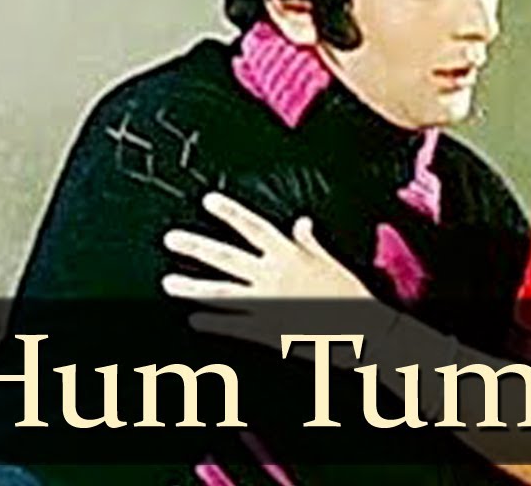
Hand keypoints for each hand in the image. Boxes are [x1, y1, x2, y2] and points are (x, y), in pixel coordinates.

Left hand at [161, 192, 389, 352]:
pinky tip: (195, 319)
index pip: (255, 227)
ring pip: (223, 293)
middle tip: (171, 239)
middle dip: (198, 247)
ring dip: (194, 287)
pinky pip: (234, 324)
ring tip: (169, 283)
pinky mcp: (268, 329)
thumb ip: (309, 242)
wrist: (361, 330)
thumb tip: (301, 222)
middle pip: (228, 258)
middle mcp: (274, 275)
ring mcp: (268, 302)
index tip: (209, 200)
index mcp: (290, 255)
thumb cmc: (349, 294)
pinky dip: (213, 321)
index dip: (231, 212)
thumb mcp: (329, 262)